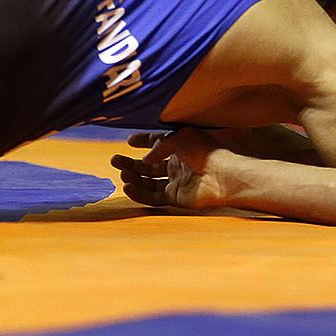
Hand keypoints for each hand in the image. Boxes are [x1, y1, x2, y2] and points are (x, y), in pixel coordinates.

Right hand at [111, 128, 231, 209]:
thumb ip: (158, 146)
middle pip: (149, 165)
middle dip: (131, 162)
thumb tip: (145, 159)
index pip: (158, 143)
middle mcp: (177, 165)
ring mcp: (176, 182)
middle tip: (113, 160)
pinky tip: (127, 187)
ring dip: (133, 178)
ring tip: (121, 173)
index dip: (144, 142)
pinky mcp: (175, 198)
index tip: (130, 141)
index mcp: (180, 147)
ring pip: (148, 182)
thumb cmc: (204, 152)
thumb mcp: (178, 137)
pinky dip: (139, 193)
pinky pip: (153, 197)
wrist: (221, 176)